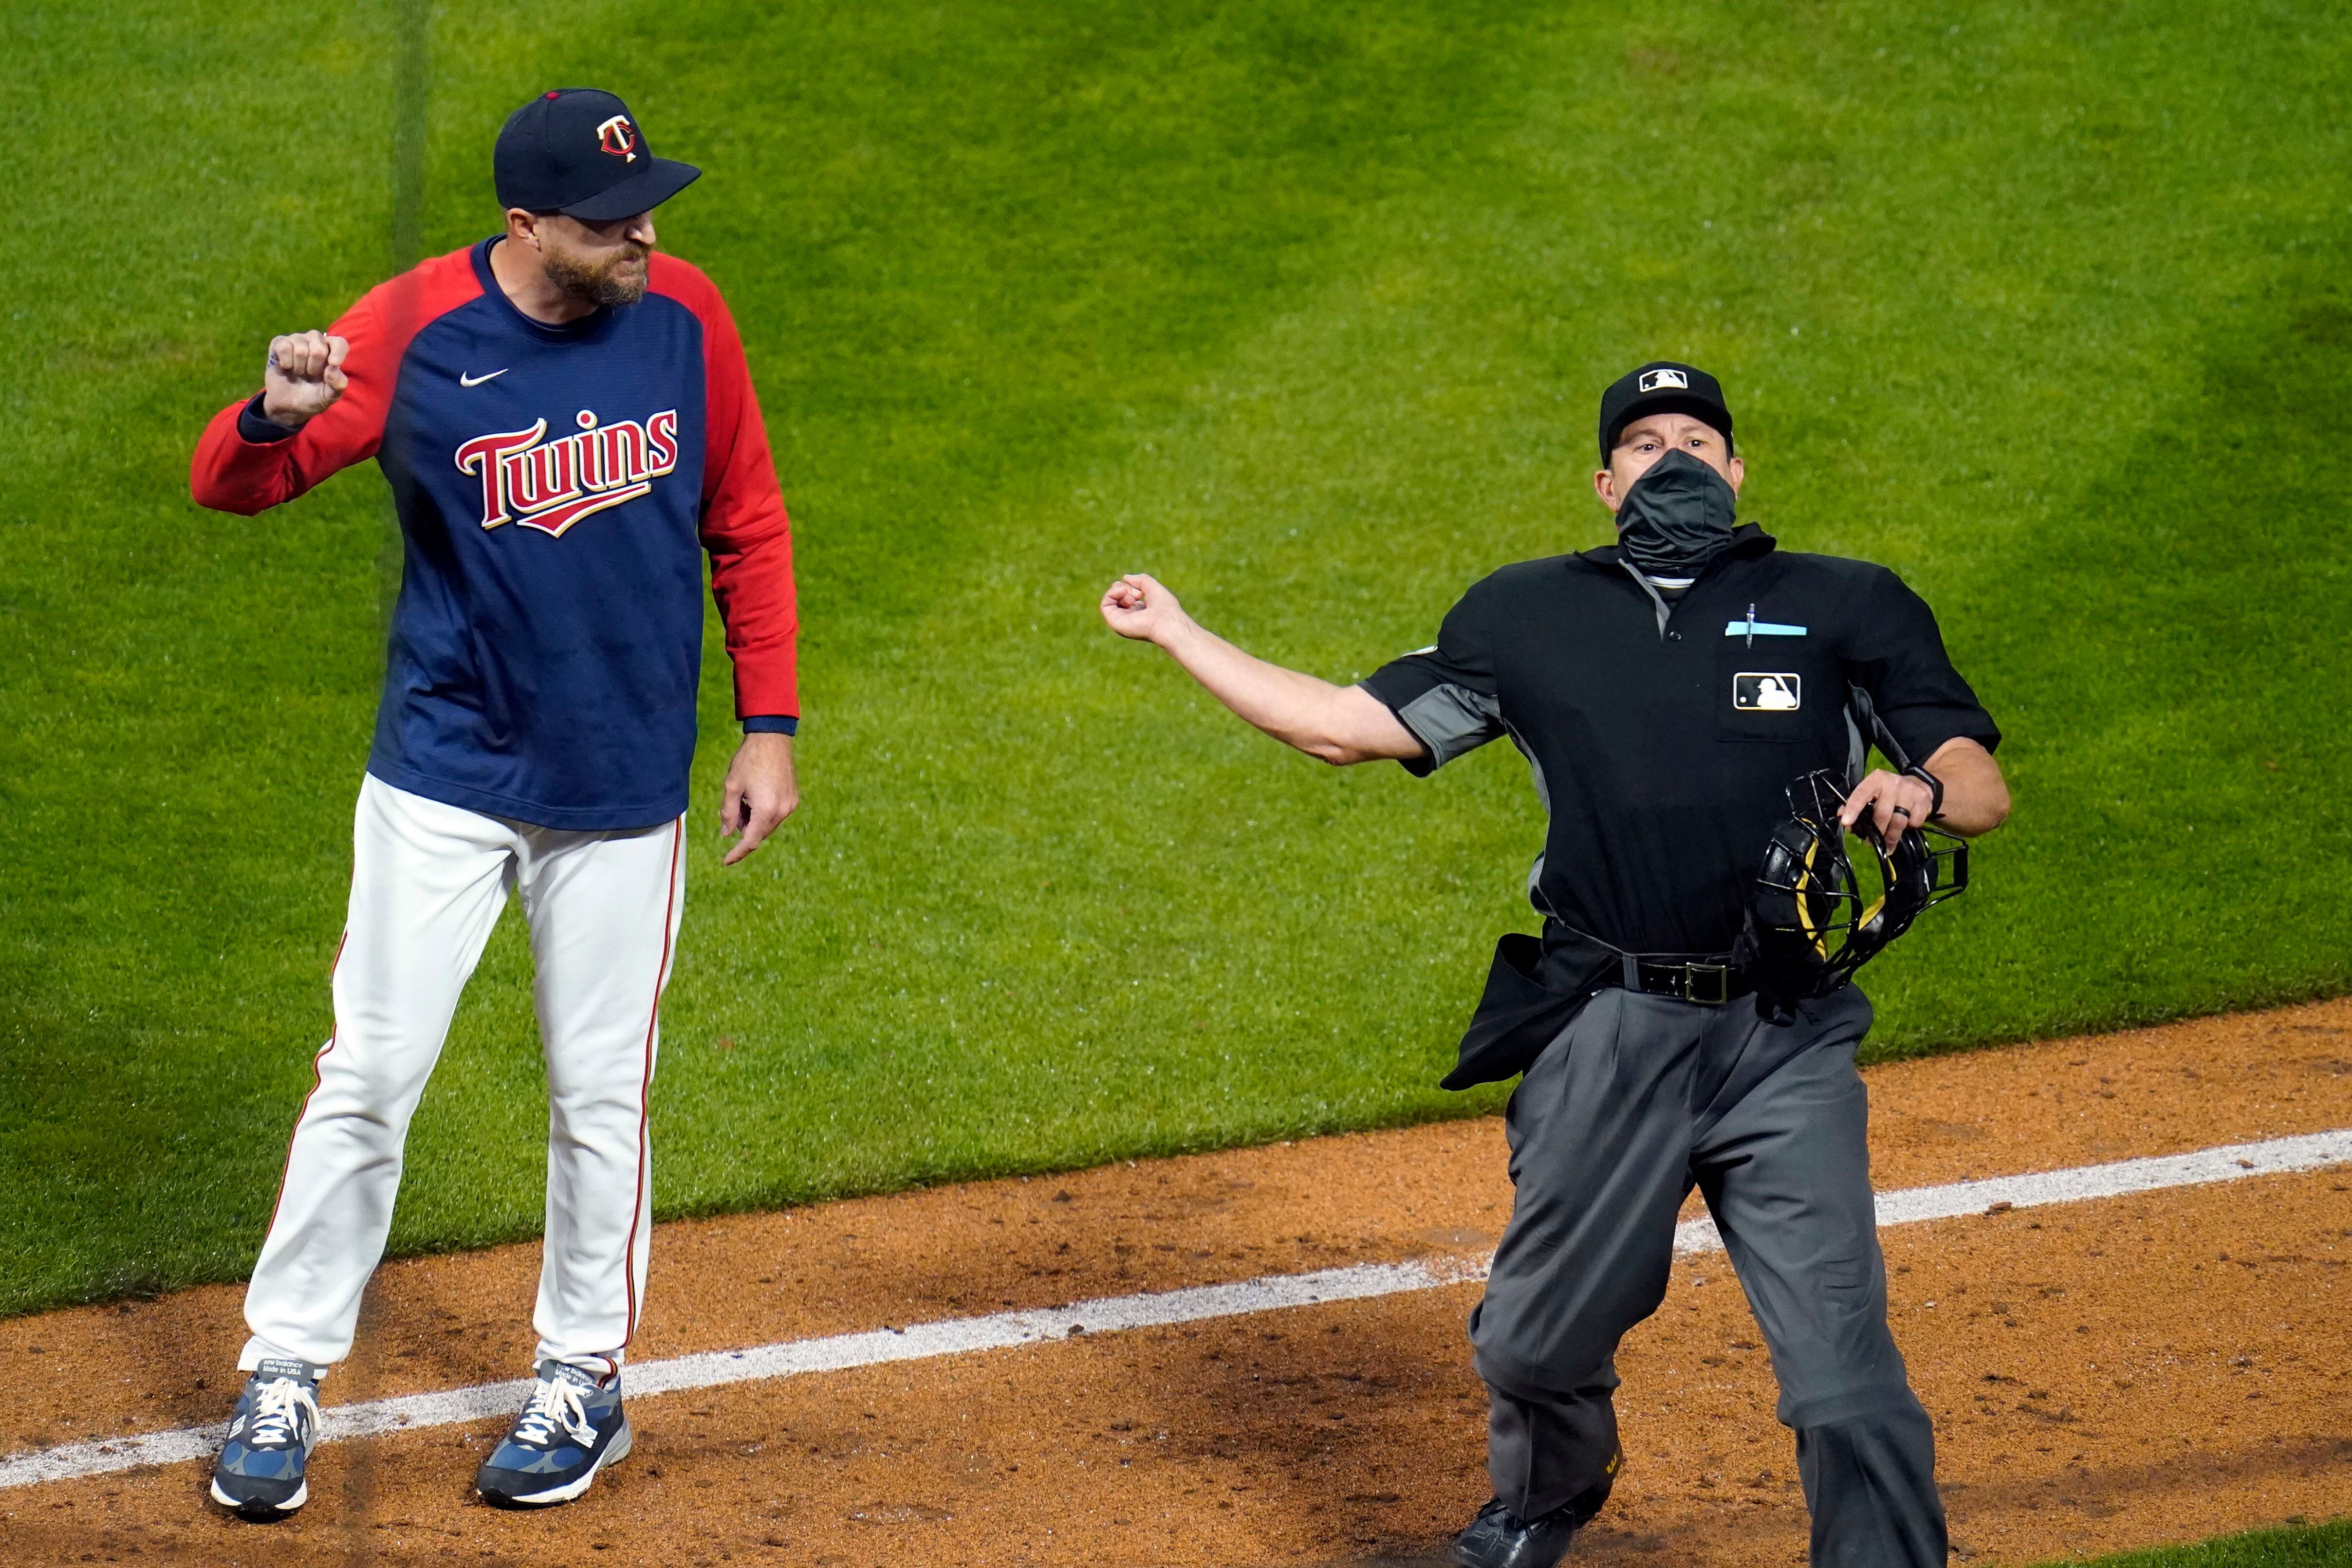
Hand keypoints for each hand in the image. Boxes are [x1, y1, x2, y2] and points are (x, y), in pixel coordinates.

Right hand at [261, 330, 349, 428]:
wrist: (287, 404)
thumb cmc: (312, 397)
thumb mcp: (328, 397)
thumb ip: (337, 385)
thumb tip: (334, 367)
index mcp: (332, 352)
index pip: (340, 342)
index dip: (338, 351)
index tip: (333, 363)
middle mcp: (316, 342)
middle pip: (319, 348)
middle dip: (314, 367)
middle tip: (310, 375)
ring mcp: (297, 340)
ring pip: (301, 349)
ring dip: (299, 367)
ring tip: (298, 372)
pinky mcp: (280, 342)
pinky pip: (283, 347)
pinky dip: (286, 362)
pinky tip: (286, 367)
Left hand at [719, 732, 798, 865]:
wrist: (772, 739)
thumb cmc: (749, 760)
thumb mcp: (731, 786)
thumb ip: (727, 813)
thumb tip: (727, 834)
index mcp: (766, 810)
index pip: (750, 841)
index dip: (737, 853)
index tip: (726, 861)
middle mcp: (782, 811)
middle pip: (759, 834)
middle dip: (744, 829)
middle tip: (733, 810)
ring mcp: (790, 805)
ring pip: (768, 825)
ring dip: (753, 821)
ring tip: (744, 800)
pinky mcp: (793, 799)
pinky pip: (776, 815)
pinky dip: (763, 814)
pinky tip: (755, 797)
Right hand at [1100, 573, 1190, 645]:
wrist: (1166, 621)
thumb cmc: (1164, 607)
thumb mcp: (1152, 586)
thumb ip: (1139, 580)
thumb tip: (1124, 578)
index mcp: (1139, 611)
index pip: (1126, 596)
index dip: (1129, 587)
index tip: (1140, 590)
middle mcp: (1129, 618)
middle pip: (1117, 597)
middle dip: (1124, 588)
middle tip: (1137, 592)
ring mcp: (1121, 621)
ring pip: (1109, 600)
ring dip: (1119, 590)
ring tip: (1132, 594)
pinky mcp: (1114, 623)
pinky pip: (1104, 605)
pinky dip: (1111, 594)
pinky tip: (1122, 592)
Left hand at [1837, 768, 1937, 851]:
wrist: (1919, 783)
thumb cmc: (1889, 791)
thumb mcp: (1872, 791)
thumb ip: (1856, 802)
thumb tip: (1841, 817)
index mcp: (1876, 779)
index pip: (1861, 794)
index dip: (1853, 809)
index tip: (1846, 823)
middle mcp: (1893, 783)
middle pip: (1882, 814)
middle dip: (1876, 832)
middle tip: (1871, 843)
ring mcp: (1910, 791)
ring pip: (1899, 821)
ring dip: (1891, 837)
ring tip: (1888, 845)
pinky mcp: (1923, 800)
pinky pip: (1914, 822)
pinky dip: (1909, 828)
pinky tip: (1906, 825)